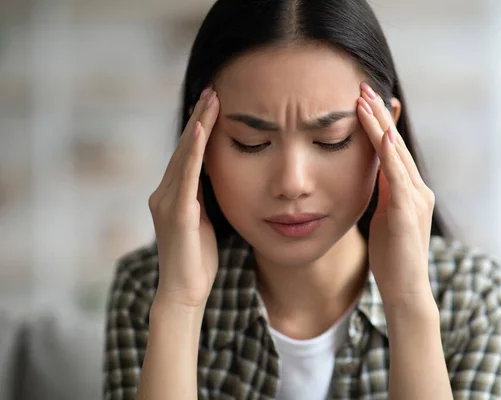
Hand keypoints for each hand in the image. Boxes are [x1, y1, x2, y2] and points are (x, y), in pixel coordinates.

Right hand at [148, 86, 219, 308]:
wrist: (184, 293)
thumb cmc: (196, 260)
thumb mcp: (203, 222)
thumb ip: (203, 199)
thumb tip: (215, 178)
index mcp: (174, 195)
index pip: (189, 154)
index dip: (200, 128)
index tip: (213, 103)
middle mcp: (165, 193)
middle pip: (185, 148)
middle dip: (199, 117)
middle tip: (213, 90)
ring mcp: (168, 202)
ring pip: (185, 155)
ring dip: (198, 125)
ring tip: (211, 99)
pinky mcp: (178, 213)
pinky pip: (187, 176)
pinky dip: (194, 151)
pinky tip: (203, 130)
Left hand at [356, 82, 436, 311]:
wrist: (405, 289)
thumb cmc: (392, 256)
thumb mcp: (384, 216)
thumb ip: (384, 193)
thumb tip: (374, 171)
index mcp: (409, 191)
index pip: (392, 149)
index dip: (379, 123)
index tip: (363, 99)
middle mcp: (417, 189)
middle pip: (395, 144)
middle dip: (378, 114)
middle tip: (362, 86)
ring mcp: (415, 199)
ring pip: (396, 153)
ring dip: (380, 124)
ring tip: (364, 99)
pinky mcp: (407, 212)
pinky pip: (398, 176)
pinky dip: (389, 153)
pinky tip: (380, 133)